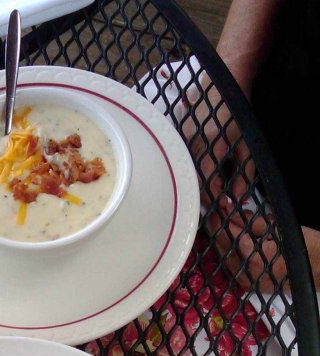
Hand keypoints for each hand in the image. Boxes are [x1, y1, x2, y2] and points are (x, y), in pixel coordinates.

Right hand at [181, 81, 254, 211]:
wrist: (227, 75)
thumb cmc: (240, 109)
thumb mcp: (248, 144)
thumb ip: (243, 174)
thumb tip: (238, 199)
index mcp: (213, 145)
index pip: (208, 183)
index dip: (215, 200)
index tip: (223, 208)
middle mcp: (194, 142)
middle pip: (194, 179)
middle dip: (205, 194)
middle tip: (217, 203)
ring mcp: (183, 136)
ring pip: (187, 169)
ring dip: (199, 181)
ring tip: (212, 186)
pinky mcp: (179, 131)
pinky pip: (183, 156)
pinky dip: (192, 167)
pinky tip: (202, 168)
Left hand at [208, 204, 319, 293]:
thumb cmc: (306, 248)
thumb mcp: (278, 228)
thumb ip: (252, 223)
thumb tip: (232, 216)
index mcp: (250, 259)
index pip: (225, 236)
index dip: (219, 219)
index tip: (219, 206)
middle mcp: (244, 274)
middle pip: (221, 247)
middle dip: (220, 228)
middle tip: (223, 211)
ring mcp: (246, 282)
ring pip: (226, 256)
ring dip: (225, 238)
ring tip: (231, 221)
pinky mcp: (249, 284)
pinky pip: (234, 264)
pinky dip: (233, 250)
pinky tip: (237, 238)